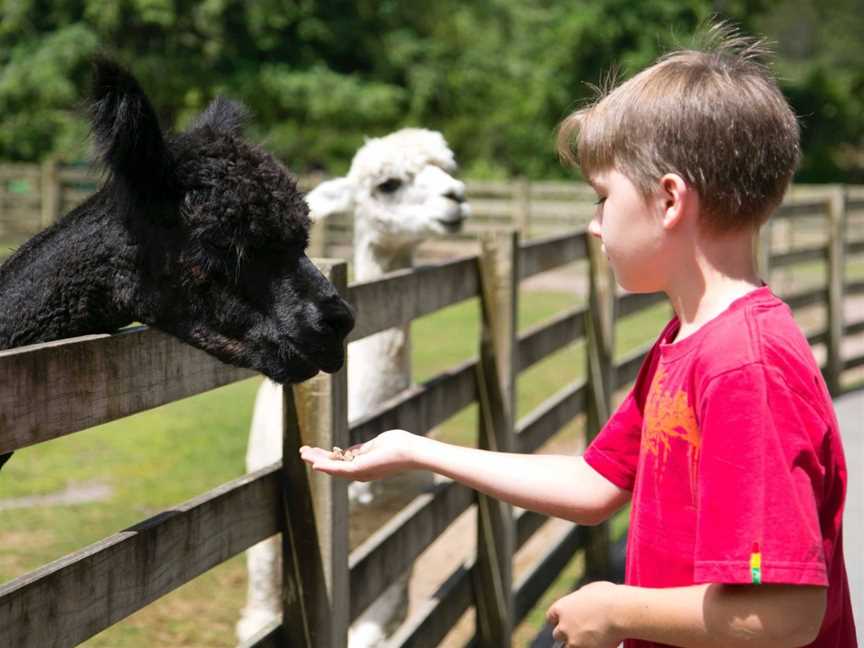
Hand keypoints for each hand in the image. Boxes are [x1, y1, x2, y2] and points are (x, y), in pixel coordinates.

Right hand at [299, 429, 420, 481]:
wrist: (410, 450)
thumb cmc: (398, 445)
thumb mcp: (375, 445)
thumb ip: (361, 450)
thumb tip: (350, 450)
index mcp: (362, 465)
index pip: (339, 462)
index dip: (325, 456)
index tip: (313, 450)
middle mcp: (359, 472)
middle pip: (332, 466)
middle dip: (317, 459)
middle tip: (302, 451)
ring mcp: (359, 472)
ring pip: (332, 468)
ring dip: (316, 461)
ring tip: (303, 454)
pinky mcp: (360, 469)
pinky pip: (339, 469)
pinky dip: (326, 466)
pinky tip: (315, 463)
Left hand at [546, 581, 621, 647]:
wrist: (620, 613)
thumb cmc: (609, 597)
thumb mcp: (590, 590)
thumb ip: (581, 598)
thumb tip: (582, 600)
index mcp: (562, 607)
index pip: (551, 617)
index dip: (559, 619)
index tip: (566, 621)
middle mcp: (563, 626)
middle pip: (558, 634)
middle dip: (567, 633)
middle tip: (580, 632)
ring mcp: (573, 641)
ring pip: (569, 646)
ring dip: (577, 643)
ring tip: (590, 639)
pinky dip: (590, 647)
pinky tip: (599, 643)